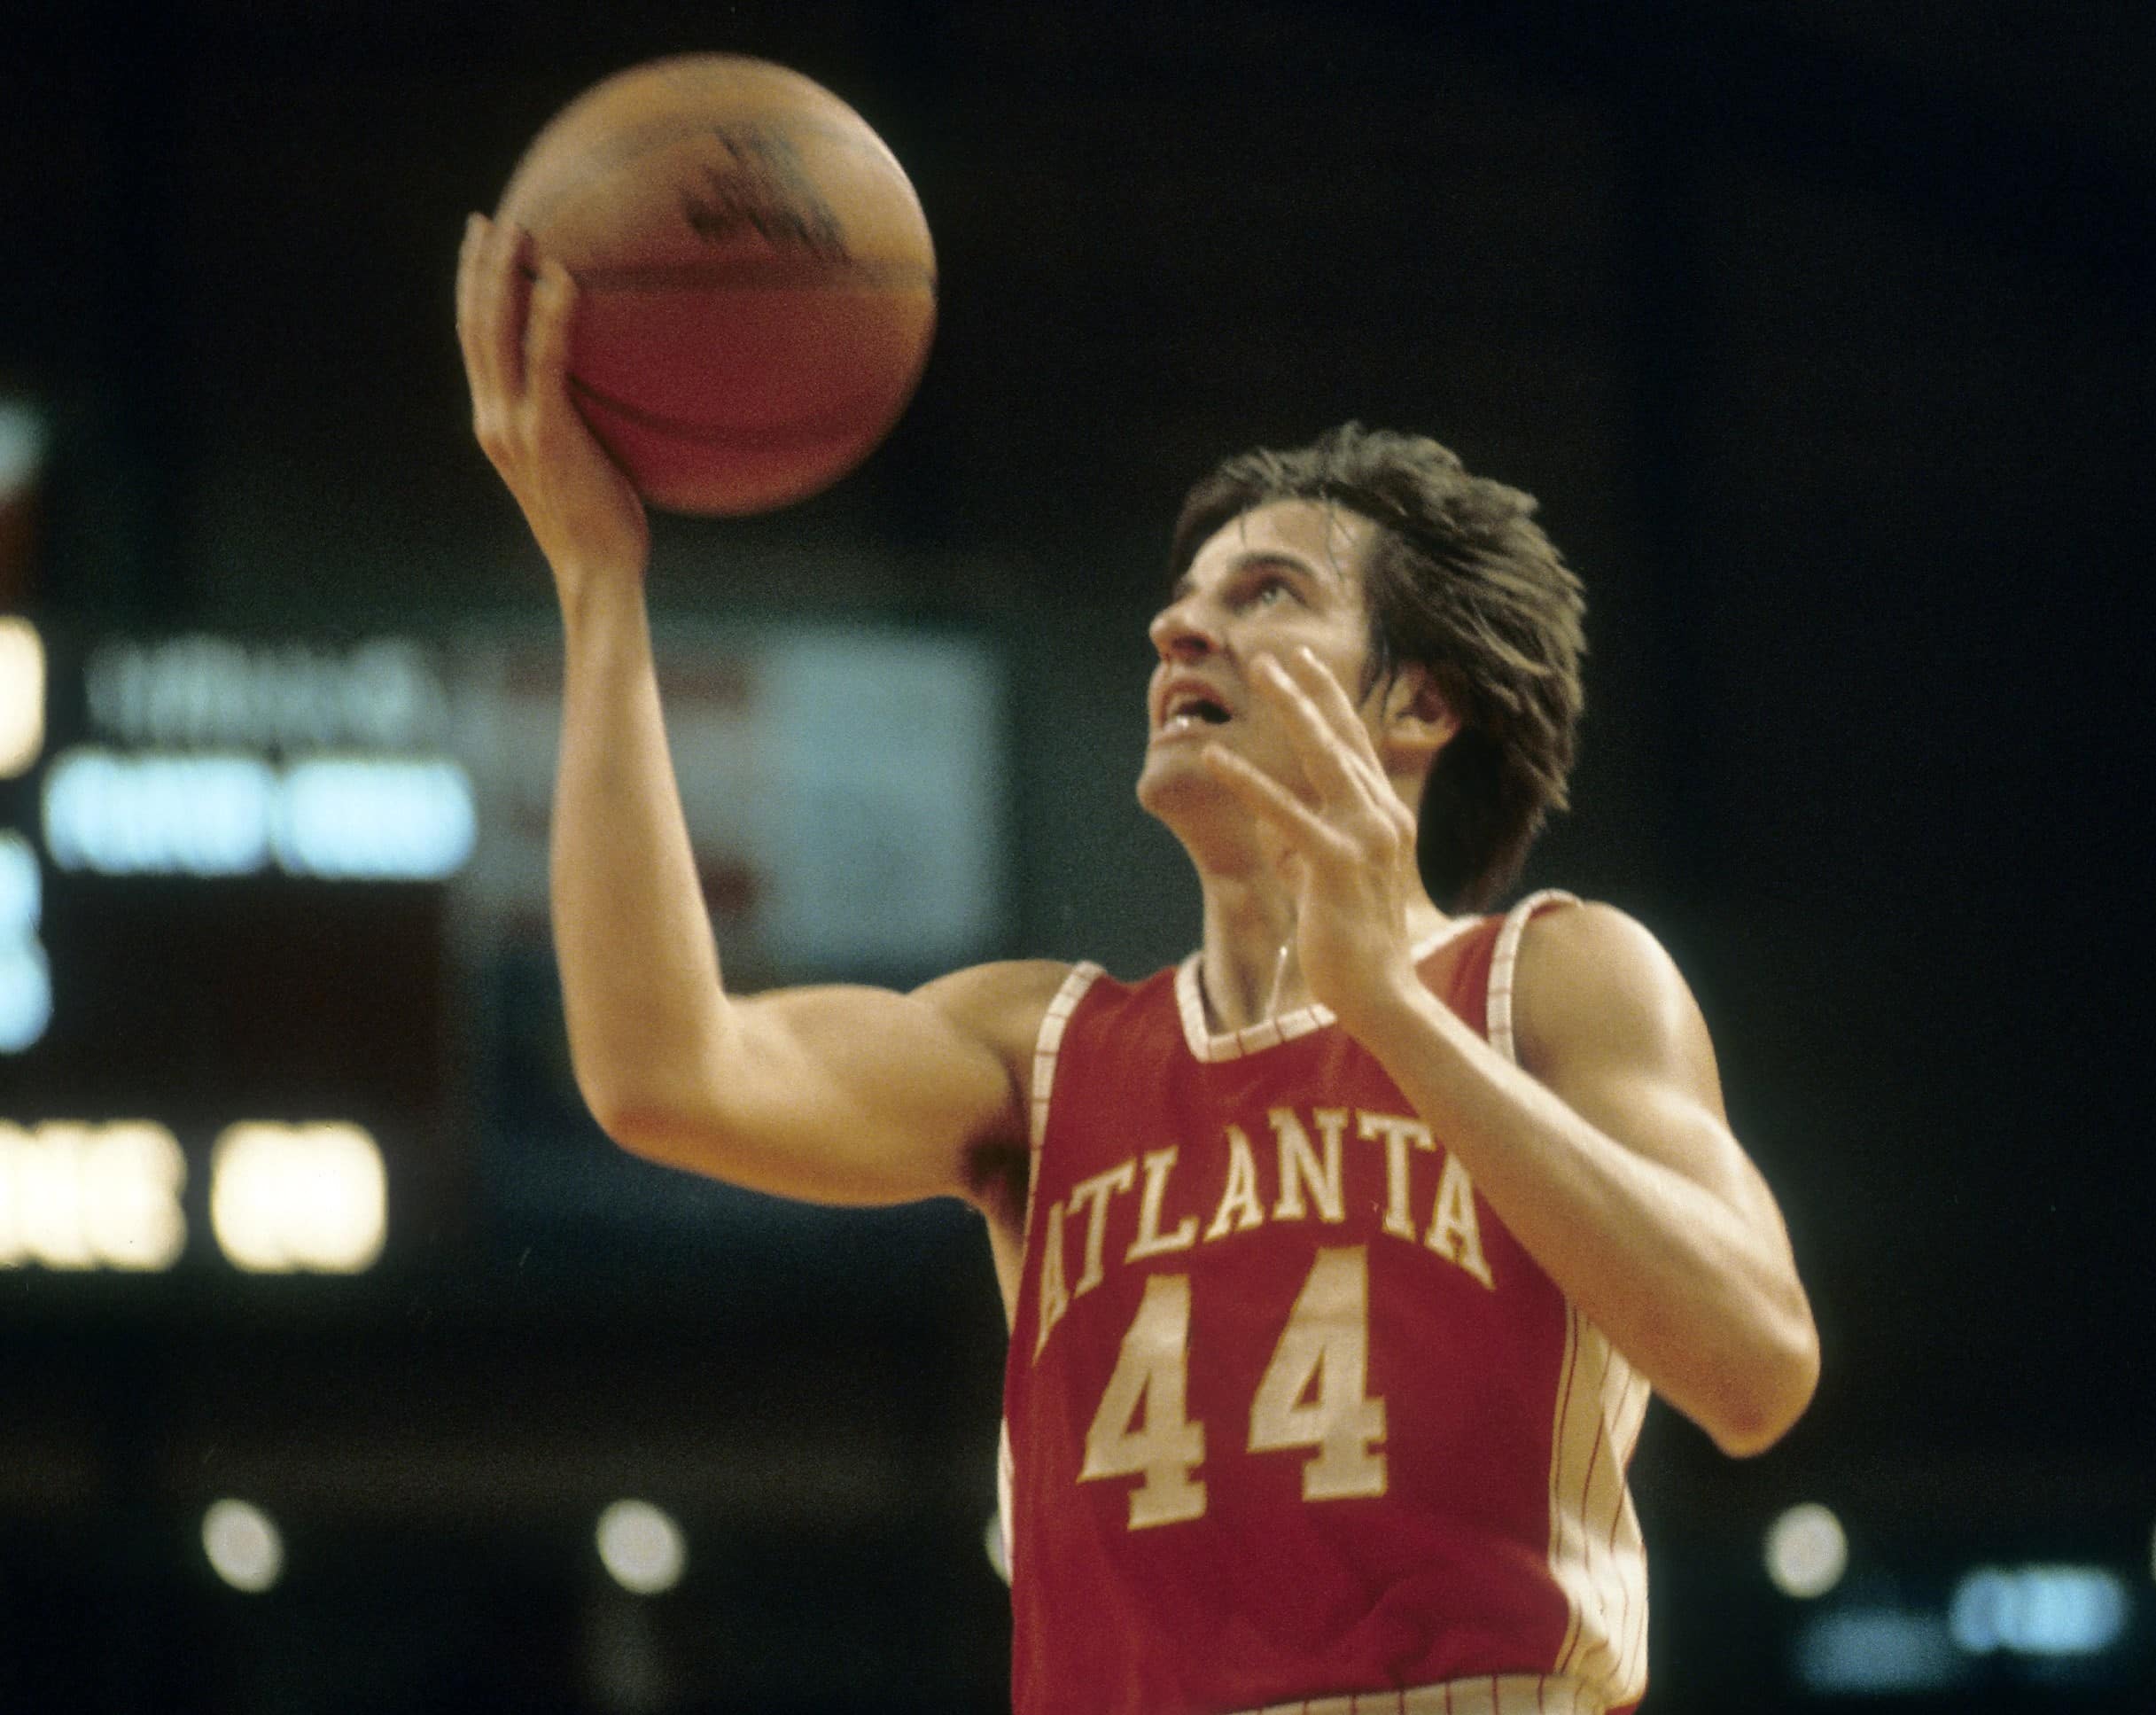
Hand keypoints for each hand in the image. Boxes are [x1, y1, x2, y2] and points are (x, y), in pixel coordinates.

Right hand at [456, 214, 649, 605]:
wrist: (597, 573)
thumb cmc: (609, 528)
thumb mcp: (592, 467)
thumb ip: (591, 425)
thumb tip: (635, 391)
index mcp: (498, 424)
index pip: (476, 346)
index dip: (473, 293)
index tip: (483, 249)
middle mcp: (493, 419)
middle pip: (472, 327)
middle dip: (477, 268)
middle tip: (489, 218)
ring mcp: (512, 426)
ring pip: (492, 334)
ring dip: (500, 277)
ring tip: (517, 229)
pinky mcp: (543, 434)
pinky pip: (544, 361)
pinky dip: (549, 317)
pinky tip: (565, 279)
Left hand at [1200, 647, 1423, 1031]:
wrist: (1381, 994)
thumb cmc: (1353, 945)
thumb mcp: (1331, 884)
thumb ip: (1308, 853)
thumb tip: (1280, 837)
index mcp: (1387, 820)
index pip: (1356, 749)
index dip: (1332, 704)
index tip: (1309, 667)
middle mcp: (1384, 818)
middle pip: (1343, 738)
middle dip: (1310, 690)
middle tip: (1278, 652)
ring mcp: (1366, 837)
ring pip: (1323, 757)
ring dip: (1290, 709)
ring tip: (1258, 672)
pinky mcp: (1337, 863)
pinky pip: (1285, 812)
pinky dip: (1247, 781)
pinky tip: (1214, 758)